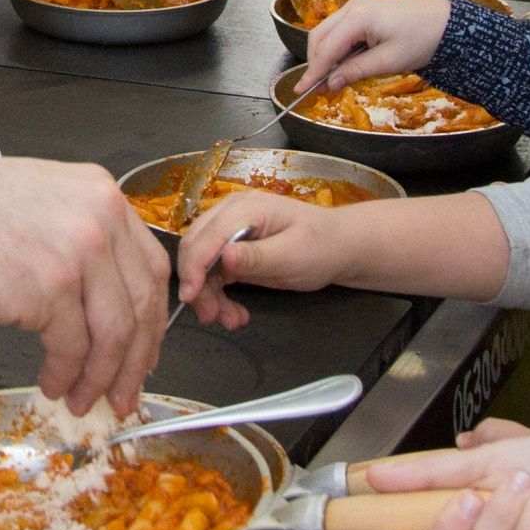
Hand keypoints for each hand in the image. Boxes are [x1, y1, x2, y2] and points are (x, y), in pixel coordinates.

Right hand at [0, 151, 169, 416]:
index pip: (151, 267)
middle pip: (142, 305)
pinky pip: (72, 348)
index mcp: (100, 195)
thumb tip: (99, 301)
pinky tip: (54, 383)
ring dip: (101, 377)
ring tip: (84, 398)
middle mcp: (99, 219)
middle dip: (135, 361)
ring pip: (114, 334)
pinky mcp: (49, 287)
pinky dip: (66, 375)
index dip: (151, 319)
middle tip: (125, 391)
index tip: (144, 350)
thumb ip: (78, 239)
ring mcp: (77, 252)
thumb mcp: (40, 205)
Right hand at [171, 189, 362, 329]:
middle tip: (211, 317)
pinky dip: (219, 296)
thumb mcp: (293, 254)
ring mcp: (230, 233)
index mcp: (244, 208)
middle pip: (196, 249)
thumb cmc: (321, 246)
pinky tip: (234, 312)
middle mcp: (230, 215)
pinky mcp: (233, 251)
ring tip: (230, 321)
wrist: (339, 248)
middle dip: (198, 286)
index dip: (193, 267)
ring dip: (210, 296)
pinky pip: (214, 275)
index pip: (206, 237)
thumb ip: (257, 257)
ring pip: (202, 266)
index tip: (190, 297)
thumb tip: (225, 256)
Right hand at [304, 0, 448, 93]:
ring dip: (326, 56)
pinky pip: (341, 31)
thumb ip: (355, 71)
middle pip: (320, 36)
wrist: (447, 24)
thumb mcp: (388, 61)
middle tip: (315, 87)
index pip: (326, 48)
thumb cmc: (423, 38)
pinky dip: (337, 49)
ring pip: (328, 33)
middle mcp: (353, 8)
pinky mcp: (364, 13)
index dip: (313, 71)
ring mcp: (358, 8)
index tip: (302, 89)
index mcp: (358, 17)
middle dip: (315, 62)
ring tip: (329, 79)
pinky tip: (342, 65)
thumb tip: (331, 83)